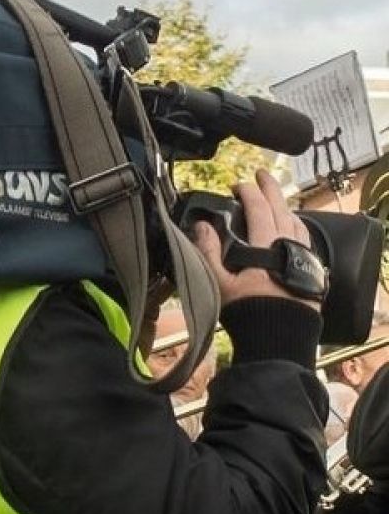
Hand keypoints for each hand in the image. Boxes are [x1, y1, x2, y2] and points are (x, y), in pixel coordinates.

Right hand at [193, 169, 318, 310]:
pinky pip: (305, 238)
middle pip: (282, 208)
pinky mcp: (311, 270)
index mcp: (266, 245)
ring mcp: (304, 257)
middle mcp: (289, 245)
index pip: (259, 208)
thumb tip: (202, 226)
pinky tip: (291, 228)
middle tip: (262, 174)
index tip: (237, 184)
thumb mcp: (220, 284)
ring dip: (284, 206)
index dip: (248, 192)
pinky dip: (296, 225)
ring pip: (296, 221)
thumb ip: (208, 252)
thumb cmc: (249, 313)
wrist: (280, 340)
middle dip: (271, 188)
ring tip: (275, 199)